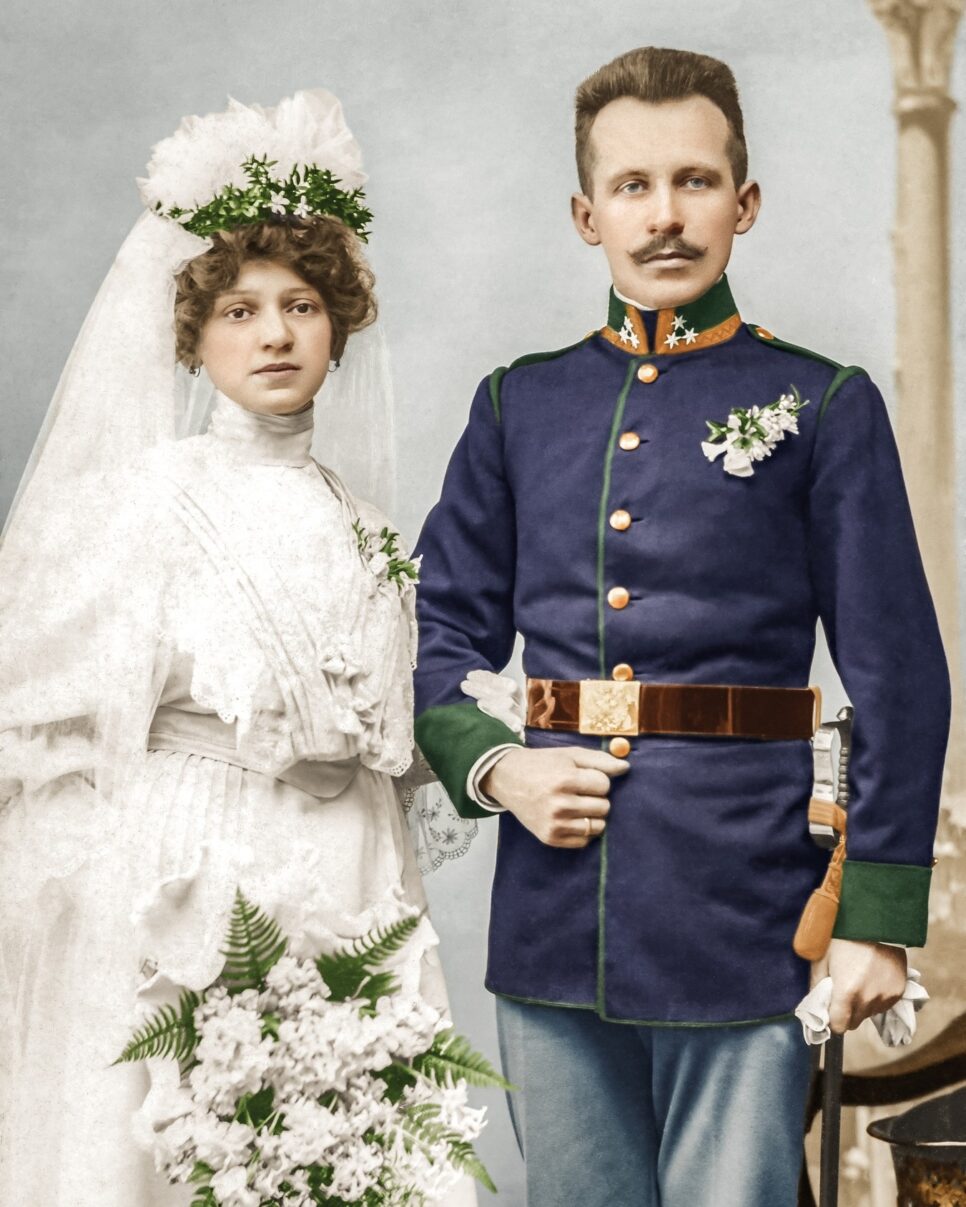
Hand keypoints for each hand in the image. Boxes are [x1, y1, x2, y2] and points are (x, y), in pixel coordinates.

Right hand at [481, 746, 629, 847]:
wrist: (507, 779)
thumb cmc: (542, 764)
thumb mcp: (569, 755)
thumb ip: (600, 760)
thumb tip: (626, 768)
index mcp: (564, 779)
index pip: (604, 785)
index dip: (598, 779)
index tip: (584, 777)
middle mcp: (559, 804)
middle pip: (604, 806)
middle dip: (596, 797)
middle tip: (578, 791)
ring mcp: (554, 824)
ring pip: (598, 826)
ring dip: (593, 815)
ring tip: (576, 804)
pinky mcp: (550, 838)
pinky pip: (584, 840)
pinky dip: (583, 830)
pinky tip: (570, 817)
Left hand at [811, 938, 907, 1033]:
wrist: (875, 921)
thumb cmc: (844, 937)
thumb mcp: (821, 958)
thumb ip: (817, 985)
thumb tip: (816, 1003)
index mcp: (847, 992)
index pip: (839, 1026)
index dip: (832, 1020)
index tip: (830, 1010)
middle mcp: (868, 998)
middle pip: (854, 1022)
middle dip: (846, 1012)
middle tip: (843, 991)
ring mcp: (886, 996)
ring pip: (869, 1013)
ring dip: (862, 1005)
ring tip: (859, 980)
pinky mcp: (898, 991)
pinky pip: (884, 1004)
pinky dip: (877, 997)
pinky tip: (872, 978)